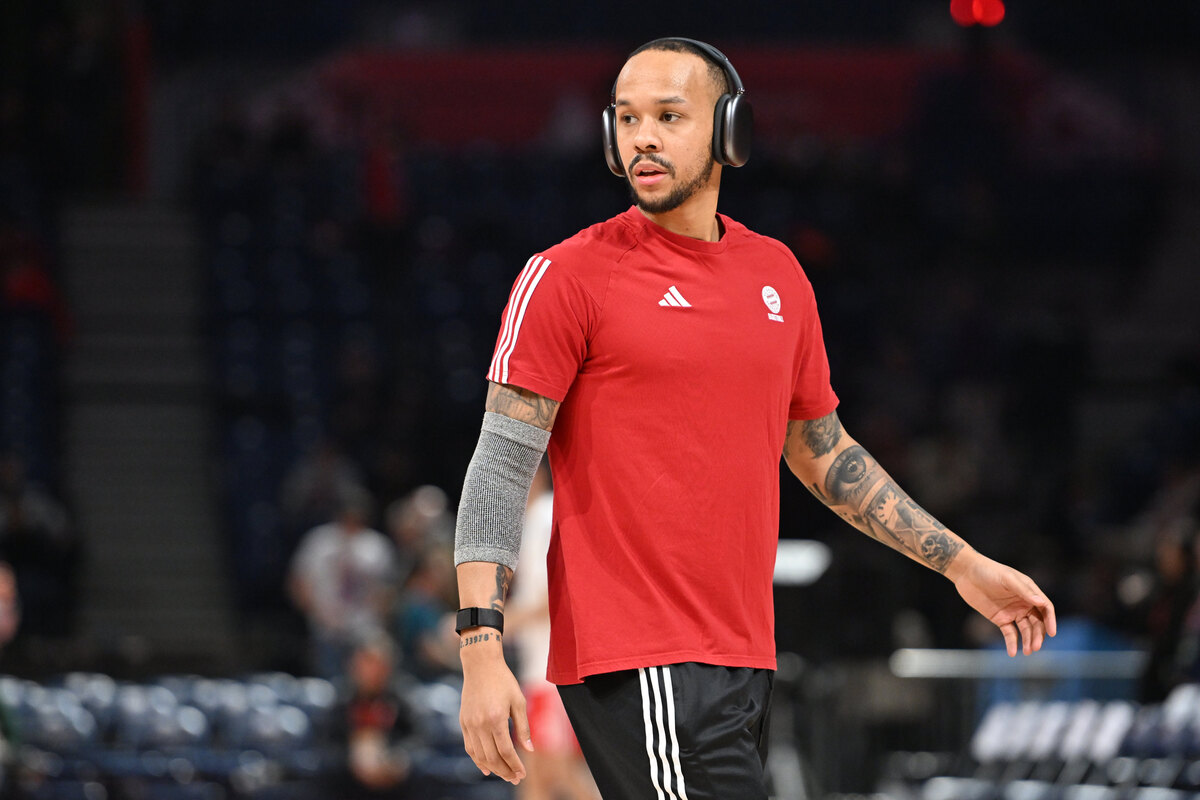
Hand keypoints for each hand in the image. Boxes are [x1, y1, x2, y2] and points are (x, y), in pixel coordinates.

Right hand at [459, 637, 533, 783]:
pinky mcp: (463, 722)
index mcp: (496, 718)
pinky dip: (477, 760)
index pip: (506, 751)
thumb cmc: (503, 681)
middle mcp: (480, 724)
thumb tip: (529, 750)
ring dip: (492, 769)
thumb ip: (523, 727)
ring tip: (504, 775)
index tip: (522, 774)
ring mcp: (469, 724)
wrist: (480, 665)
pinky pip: (469, 747)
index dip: (514, 765)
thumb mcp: (519, 701)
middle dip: (505, 771)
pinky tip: (486, 768)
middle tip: (515, 779)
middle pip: (492, 757)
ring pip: (479, 756)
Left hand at [948, 550, 1056, 655]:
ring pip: (1025, 630)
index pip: (1045, 608)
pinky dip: (1012, 643)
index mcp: (1029, 591)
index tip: (1052, 633)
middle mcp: (1024, 603)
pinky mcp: (1000, 619)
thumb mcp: (1007, 579)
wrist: (966, 573)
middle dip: (1038, 635)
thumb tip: (1041, 602)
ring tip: (1028, 652)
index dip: (1050, 620)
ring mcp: (1012, 612)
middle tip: (1036, 647)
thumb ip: (1024, 591)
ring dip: (1028, 641)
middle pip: (1037, 622)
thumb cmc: (988, 571)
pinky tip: (1012, 652)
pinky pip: (1009, 633)